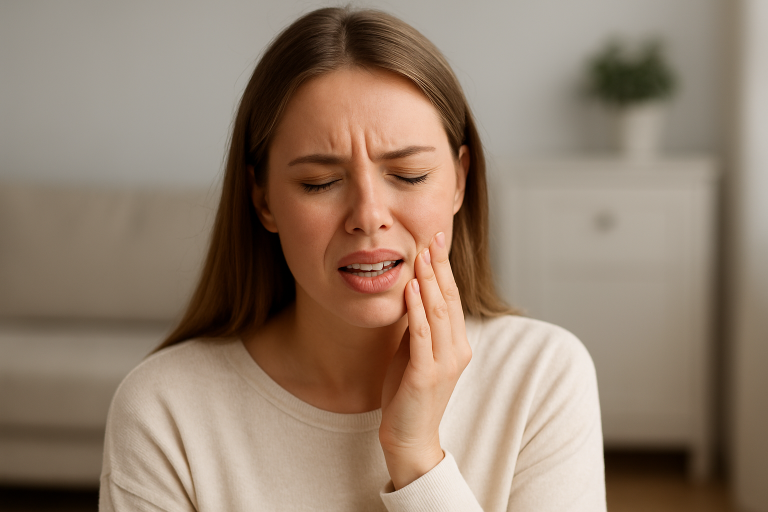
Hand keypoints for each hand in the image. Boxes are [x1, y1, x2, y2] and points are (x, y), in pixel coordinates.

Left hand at [379, 231, 471, 489]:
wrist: (409, 437)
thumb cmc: (407, 394)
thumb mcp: (414, 353)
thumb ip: (417, 327)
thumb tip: (410, 294)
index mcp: (457, 344)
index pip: (453, 298)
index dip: (445, 269)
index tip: (436, 241)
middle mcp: (457, 350)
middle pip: (450, 299)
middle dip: (440, 266)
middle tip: (433, 236)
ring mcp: (444, 363)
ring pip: (439, 312)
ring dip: (430, 280)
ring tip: (421, 254)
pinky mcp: (426, 375)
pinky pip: (422, 335)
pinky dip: (418, 308)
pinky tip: (412, 287)